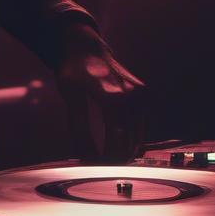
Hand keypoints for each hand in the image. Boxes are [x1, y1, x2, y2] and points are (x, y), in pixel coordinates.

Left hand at [54, 30, 145, 162]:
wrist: (86, 48)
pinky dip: (132, 136)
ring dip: (125, 150)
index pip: (117, 139)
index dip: (108, 158)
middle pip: (130, 139)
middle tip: (100, 167)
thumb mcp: (70, 98)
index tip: (96, 167)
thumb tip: (85, 157)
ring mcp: (140, 93)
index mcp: (112, 96)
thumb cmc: (73, 71)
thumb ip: (79, 128)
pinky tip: (119, 144)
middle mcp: (131, 95)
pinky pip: (142, 124)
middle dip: (116, 158)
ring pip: (138, 134)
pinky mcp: (144, 93)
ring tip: (108, 160)